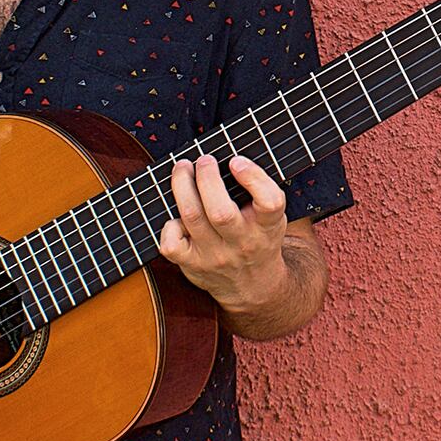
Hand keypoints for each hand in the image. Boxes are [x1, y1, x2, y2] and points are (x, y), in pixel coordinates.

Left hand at [158, 154, 290, 310]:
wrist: (254, 286)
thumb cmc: (258, 238)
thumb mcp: (272, 218)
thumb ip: (259, 190)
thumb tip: (231, 153)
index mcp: (268, 226)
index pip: (269, 202)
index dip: (253, 177)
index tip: (237, 161)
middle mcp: (242, 242)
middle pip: (220, 211)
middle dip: (206, 178)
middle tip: (204, 160)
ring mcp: (215, 256)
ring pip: (192, 217)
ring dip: (182, 185)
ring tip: (183, 168)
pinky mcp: (193, 265)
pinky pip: (171, 244)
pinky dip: (168, 224)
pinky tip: (176, 213)